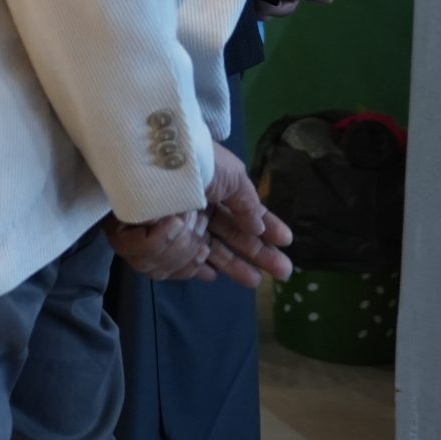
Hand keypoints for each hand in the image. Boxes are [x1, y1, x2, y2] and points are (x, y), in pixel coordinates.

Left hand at [110, 146, 292, 289]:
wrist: (158, 159)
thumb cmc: (198, 163)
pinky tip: (211, 275)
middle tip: (284, 272)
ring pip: (208, 250)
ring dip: (232, 264)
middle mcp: (197, 209)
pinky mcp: (154, 237)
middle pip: (230, 238)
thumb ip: (247, 204)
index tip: (286, 242)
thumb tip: (259, 228)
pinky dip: (193, 265)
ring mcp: (178, 223)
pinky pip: (177, 258)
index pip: (244, 215)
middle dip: (257, 255)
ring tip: (255, 279)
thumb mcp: (232, 177)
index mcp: (214, 192)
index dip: (266, 229)